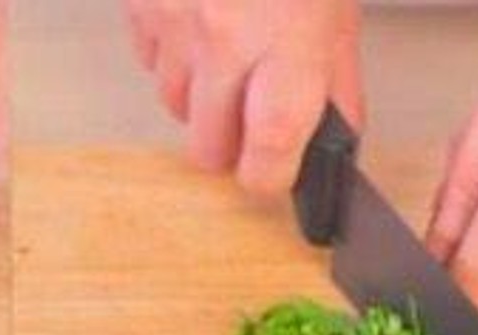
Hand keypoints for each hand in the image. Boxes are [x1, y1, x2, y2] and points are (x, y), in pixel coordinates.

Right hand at [123, 0, 362, 195]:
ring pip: (174, 105)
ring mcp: (174, 21)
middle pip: (208, 150)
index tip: (275, 173)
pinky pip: (148, 59)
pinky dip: (171, 50)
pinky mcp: (140, 6)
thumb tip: (335, 138)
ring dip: (197, 94)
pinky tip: (199, 15)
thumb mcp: (336, 6)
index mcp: (290, 36)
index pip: (272, 146)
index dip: (270, 175)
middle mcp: (225, 36)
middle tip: (249, 105)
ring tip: (225, 45)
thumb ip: (336, 79)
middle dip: (227, 143)